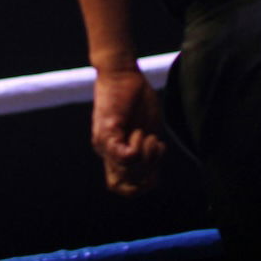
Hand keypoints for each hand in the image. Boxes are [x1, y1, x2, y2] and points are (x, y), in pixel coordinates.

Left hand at [91, 67, 164, 195]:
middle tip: (153, 149)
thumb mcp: (147, 132)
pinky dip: (141, 149)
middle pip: (126, 187)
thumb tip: (152, 176)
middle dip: (148, 174)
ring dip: (146, 158)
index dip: (143, 186)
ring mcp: (104, 143)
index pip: (121, 188)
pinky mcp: (107, 131)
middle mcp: (105, 152)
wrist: (121, 72)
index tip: (156, 166)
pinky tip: (141, 133)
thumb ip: (147, 154)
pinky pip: (126, 157)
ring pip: (128, 173)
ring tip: (147, 136)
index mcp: (114, 154)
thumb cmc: (136, 99)